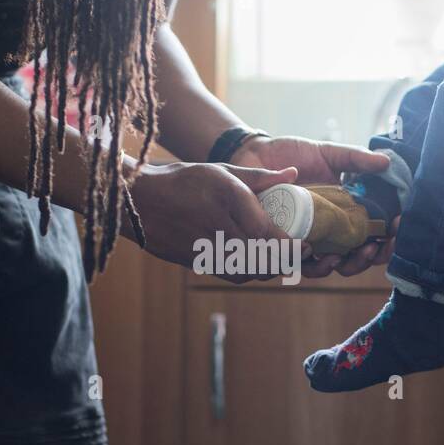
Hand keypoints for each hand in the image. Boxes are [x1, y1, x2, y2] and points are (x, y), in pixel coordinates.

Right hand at [127, 160, 299, 282]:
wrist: (138, 198)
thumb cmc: (184, 180)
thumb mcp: (221, 171)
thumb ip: (260, 177)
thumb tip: (293, 173)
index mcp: (226, 196)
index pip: (266, 232)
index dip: (289, 245)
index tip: (306, 244)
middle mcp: (216, 222)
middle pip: (260, 256)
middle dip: (284, 260)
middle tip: (298, 255)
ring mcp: (202, 244)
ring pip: (247, 270)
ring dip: (267, 268)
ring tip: (277, 258)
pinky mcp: (193, 260)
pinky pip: (229, 273)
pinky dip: (246, 272)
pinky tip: (253, 262)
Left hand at [234, 134, 392, 276]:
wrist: (255, 155)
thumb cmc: (292, 154)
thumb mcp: (328, 154)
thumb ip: (355, 159)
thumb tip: (386, 163)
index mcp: (344, 212)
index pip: (373, 232)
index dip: (388, 236)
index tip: (397, 227)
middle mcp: (329, 231)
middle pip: (357, 256)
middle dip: (373, 256)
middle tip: (378, 246)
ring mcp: (309, 240)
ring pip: (333, 266)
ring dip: (351, 265)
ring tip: (358, 252)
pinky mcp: (286, 245)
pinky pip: (302, 265)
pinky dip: (318, 265)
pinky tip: (329, 256)